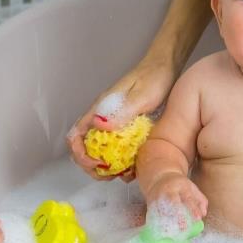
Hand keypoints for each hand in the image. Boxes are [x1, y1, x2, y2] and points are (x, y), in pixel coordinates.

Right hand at [66, 55, 176, 180]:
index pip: (77, 135)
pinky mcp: (127, 128)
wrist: (165, 67)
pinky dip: (122, 161)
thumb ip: (122, 111)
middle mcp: (103, 119)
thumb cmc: (152, 77)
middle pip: (86, 148)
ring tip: (122, 174)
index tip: (97, 165)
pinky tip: (133, 167)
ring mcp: (114, 124)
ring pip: (101, 151)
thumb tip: (98, 126)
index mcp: (100, 110)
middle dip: (93, 167)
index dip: (81, 154)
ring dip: (107, 167)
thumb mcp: (140, 95)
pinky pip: (118, 149)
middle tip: (110, 175)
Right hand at [147, 174, 208, 225]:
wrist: (160, 178)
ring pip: (161, 209)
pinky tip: (160, 231)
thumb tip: (203, 214)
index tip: (198, 219)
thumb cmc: (180, 187)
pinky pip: (152, 214)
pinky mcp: (150, 203)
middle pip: (172, 202)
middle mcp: (168, 190)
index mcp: (181, 186)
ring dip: (165, 221)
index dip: (193, 208)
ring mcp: (158, 196)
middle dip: (178, 216)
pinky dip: (156, 223)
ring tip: (171, 233)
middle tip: (183, 228)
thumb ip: (200, 201)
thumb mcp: (193, 188)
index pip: (188, 197)